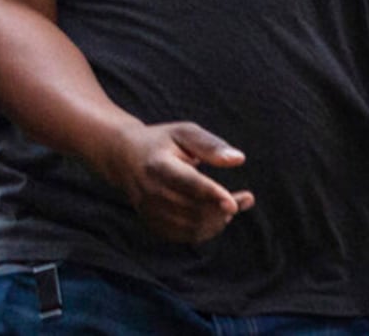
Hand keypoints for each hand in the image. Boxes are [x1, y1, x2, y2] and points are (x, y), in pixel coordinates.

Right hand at [95, 121, 255, 243]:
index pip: (188, 183)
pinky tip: (215, 216)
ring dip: (218, 220)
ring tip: (230, 206)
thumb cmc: (162, 142)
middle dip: (223, 208)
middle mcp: (150, 190)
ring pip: (192, 226)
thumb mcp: (184, 133)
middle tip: (244, 198)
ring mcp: (149, 209)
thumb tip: (238, 159)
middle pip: (194, 209)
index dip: (211, 195)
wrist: (124, 157)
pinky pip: (185, 236)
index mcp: (158, 164)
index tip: (234, 204)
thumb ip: (211, 145)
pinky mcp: (152, 222)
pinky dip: (206, 230)